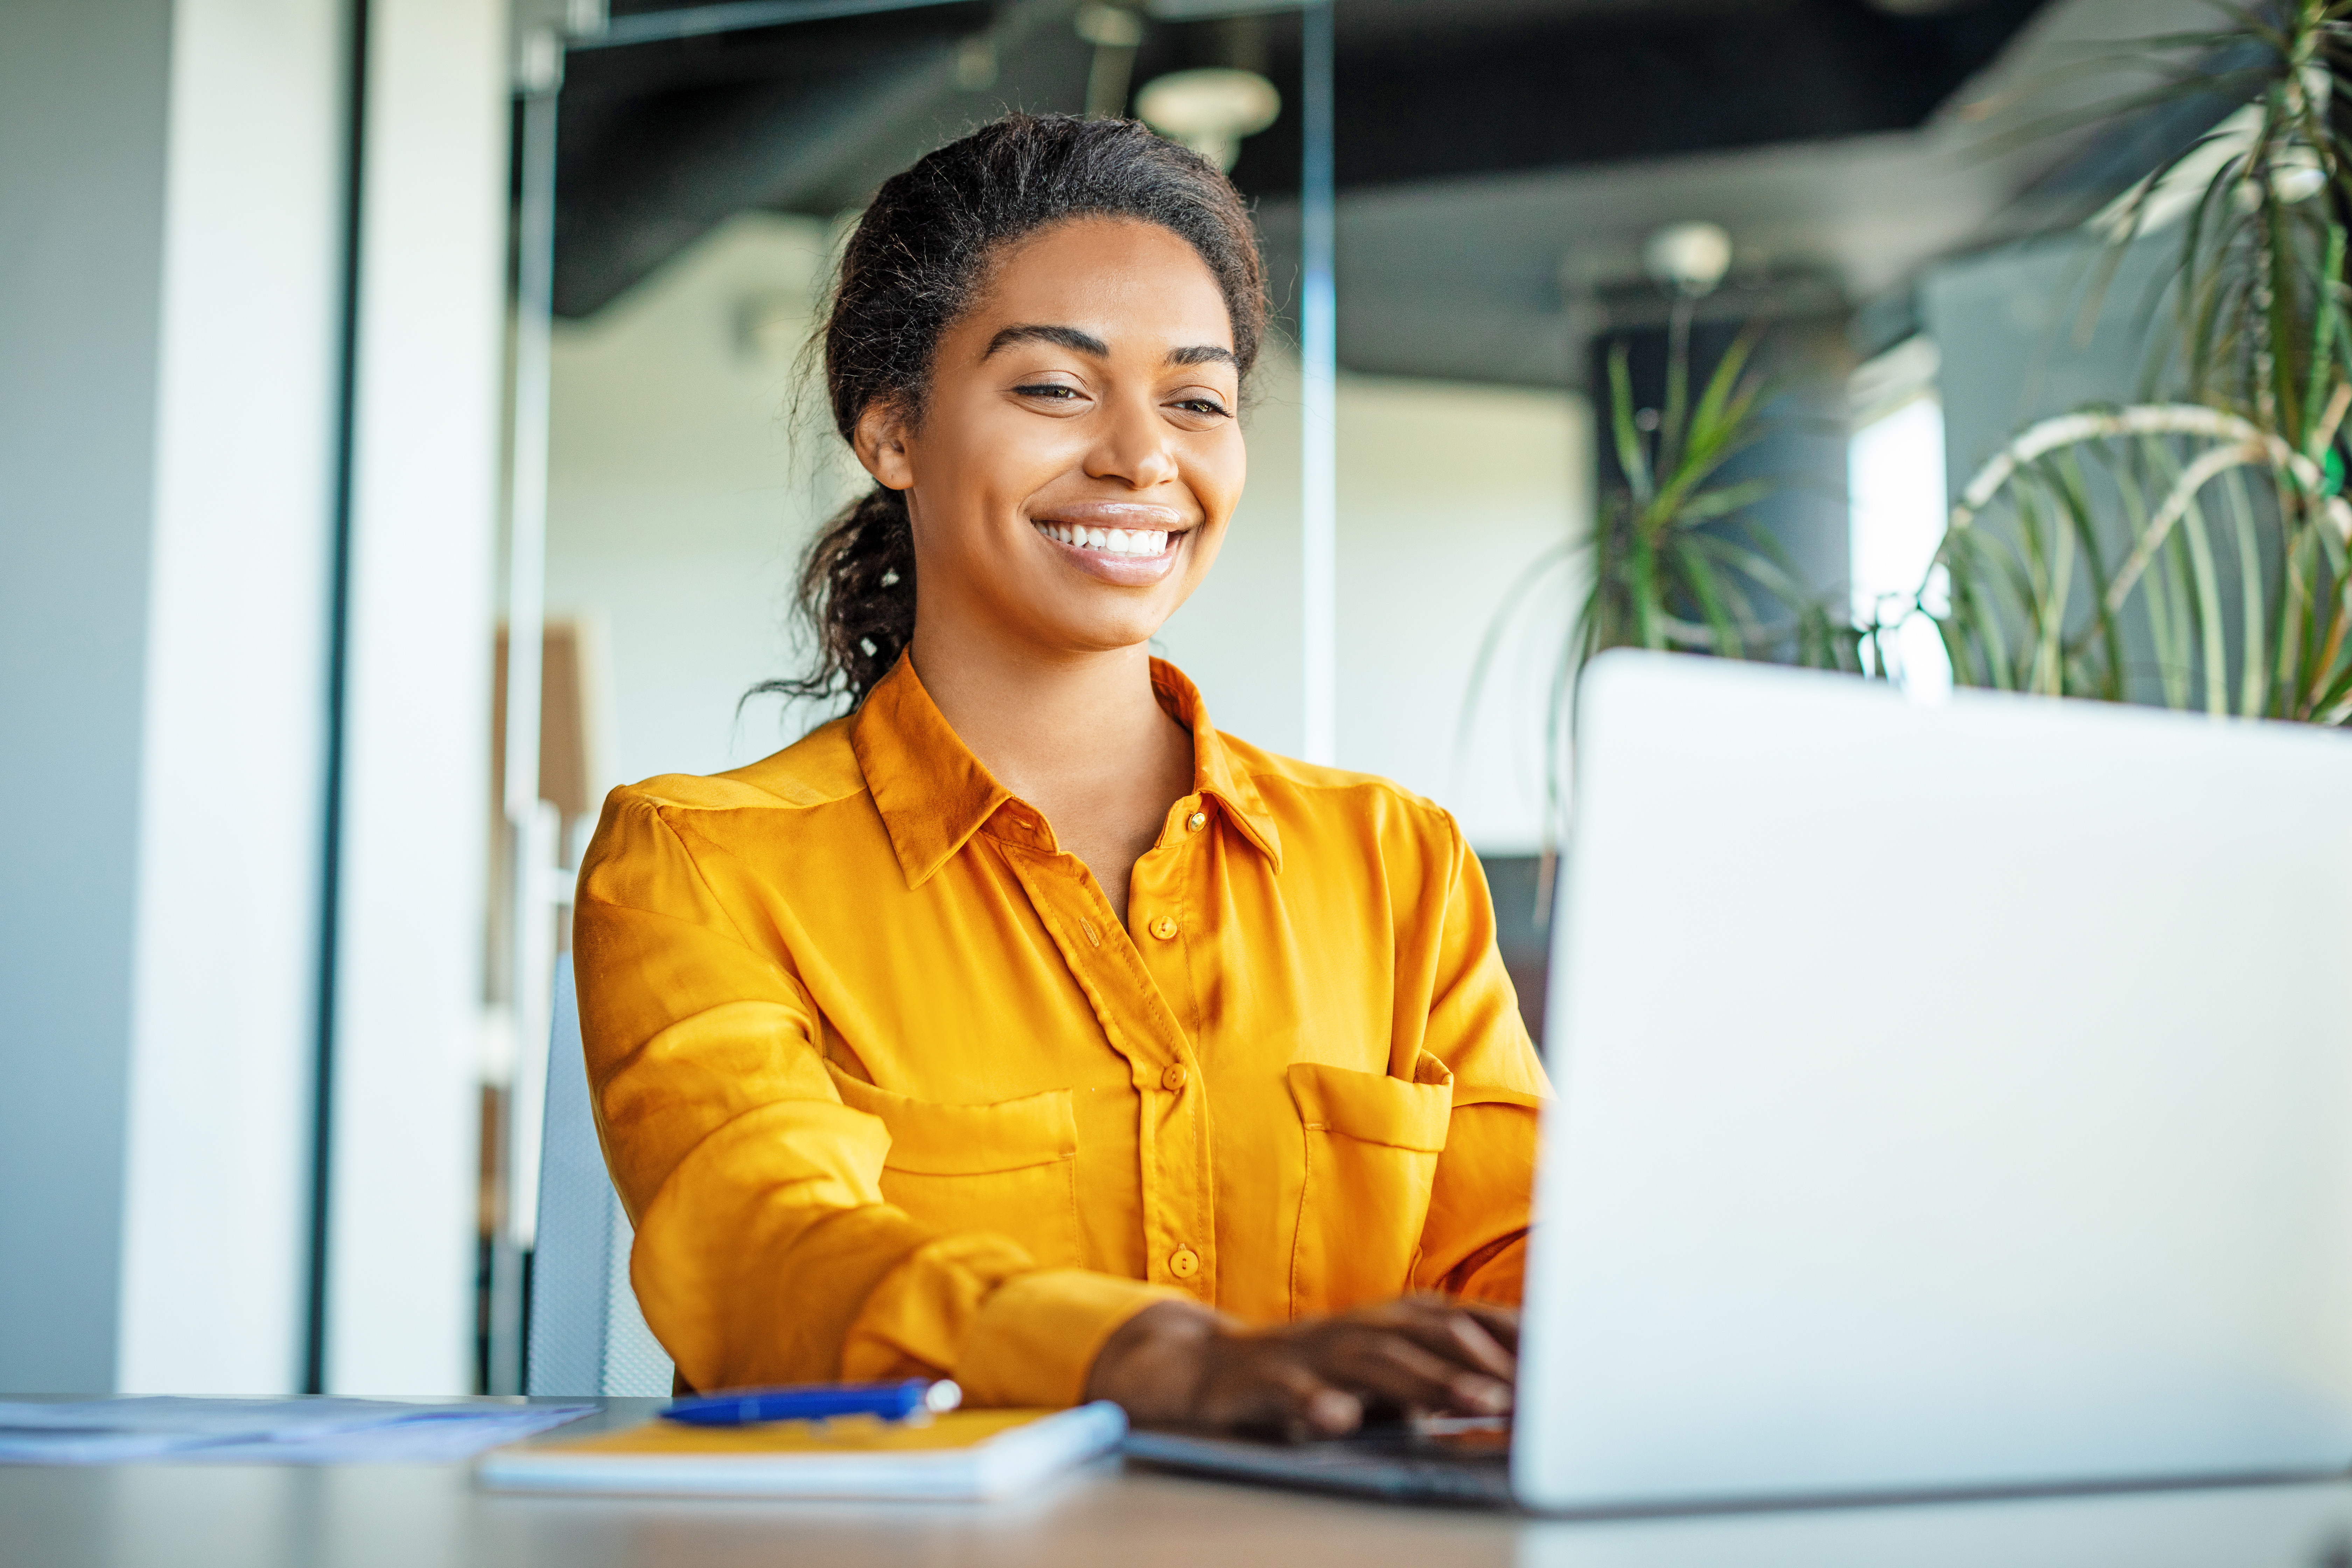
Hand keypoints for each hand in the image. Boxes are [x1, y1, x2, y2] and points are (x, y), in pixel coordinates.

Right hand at [1083, 1294, 1518, 1440]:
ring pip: (1375, 1359)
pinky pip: (1291, 1391)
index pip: (1463, 1320)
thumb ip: (1436, 1384)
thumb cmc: (1309, 1378)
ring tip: (1476, 1404)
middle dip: (1486, 1361)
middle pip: (1430, 1334)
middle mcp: (1355, 1329)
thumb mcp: (1379, 1380)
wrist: (1203, 1372)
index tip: (1566, 1364)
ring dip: (1429, 1381)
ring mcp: (1310, 1353)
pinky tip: (1341, 1420)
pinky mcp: (1263, 1381)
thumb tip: (1513, 1401)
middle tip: (1536, 1392)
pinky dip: (1316, 1404)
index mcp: (1388, 1324)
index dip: (1514, 1339)